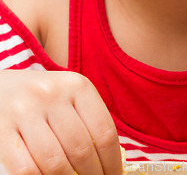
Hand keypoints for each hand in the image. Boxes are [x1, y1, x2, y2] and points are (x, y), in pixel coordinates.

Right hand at [0, 70, 122, 174]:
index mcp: (76, 84)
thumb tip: (110, 163)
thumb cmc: (42, 98)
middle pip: (81, 149)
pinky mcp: (2, 129)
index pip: (103, 132)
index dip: (112, 162)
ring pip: (55, 163)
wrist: (1, 87)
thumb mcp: (69, 97)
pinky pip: (26, 170)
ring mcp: (25, 110)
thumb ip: (87, 121)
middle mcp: (51, 93)